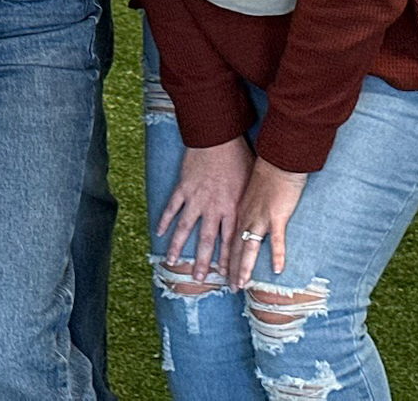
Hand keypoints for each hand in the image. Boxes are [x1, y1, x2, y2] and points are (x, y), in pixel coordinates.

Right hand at [156, 137, 252, 283]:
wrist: (218, 138)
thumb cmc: (239, 157)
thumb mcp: (251, 182)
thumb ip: (250, 202)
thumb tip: (258, 216)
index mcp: (232, 209)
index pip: (230, 242)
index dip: (228, 261)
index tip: (227, 277)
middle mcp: (213, 208)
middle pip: (206, 241)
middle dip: (203, 262)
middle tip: (199, 279)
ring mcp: (196, 199)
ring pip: (185, 228)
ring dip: (178, 246)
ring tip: (173, 262)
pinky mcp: (183, 188)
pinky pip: (172, 207)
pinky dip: (165, 220)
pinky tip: (159, 232)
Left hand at [232, 155, 308, 286]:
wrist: (277, 158)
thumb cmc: (266, 170)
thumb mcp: (249, 188)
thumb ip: (247, 203)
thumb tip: (247, 213)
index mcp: (237, 209)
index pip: (227, 238)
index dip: (224, 256)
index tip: (220, 272)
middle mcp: (244, 216)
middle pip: (234, 247)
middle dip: (230, 269)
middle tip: (228, 287)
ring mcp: (259, 217)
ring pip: (248, 247)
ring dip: (244, 268)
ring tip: (241, 285)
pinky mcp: (276, 216)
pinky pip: (276, 240)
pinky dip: (277, 255)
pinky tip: (276, 270)